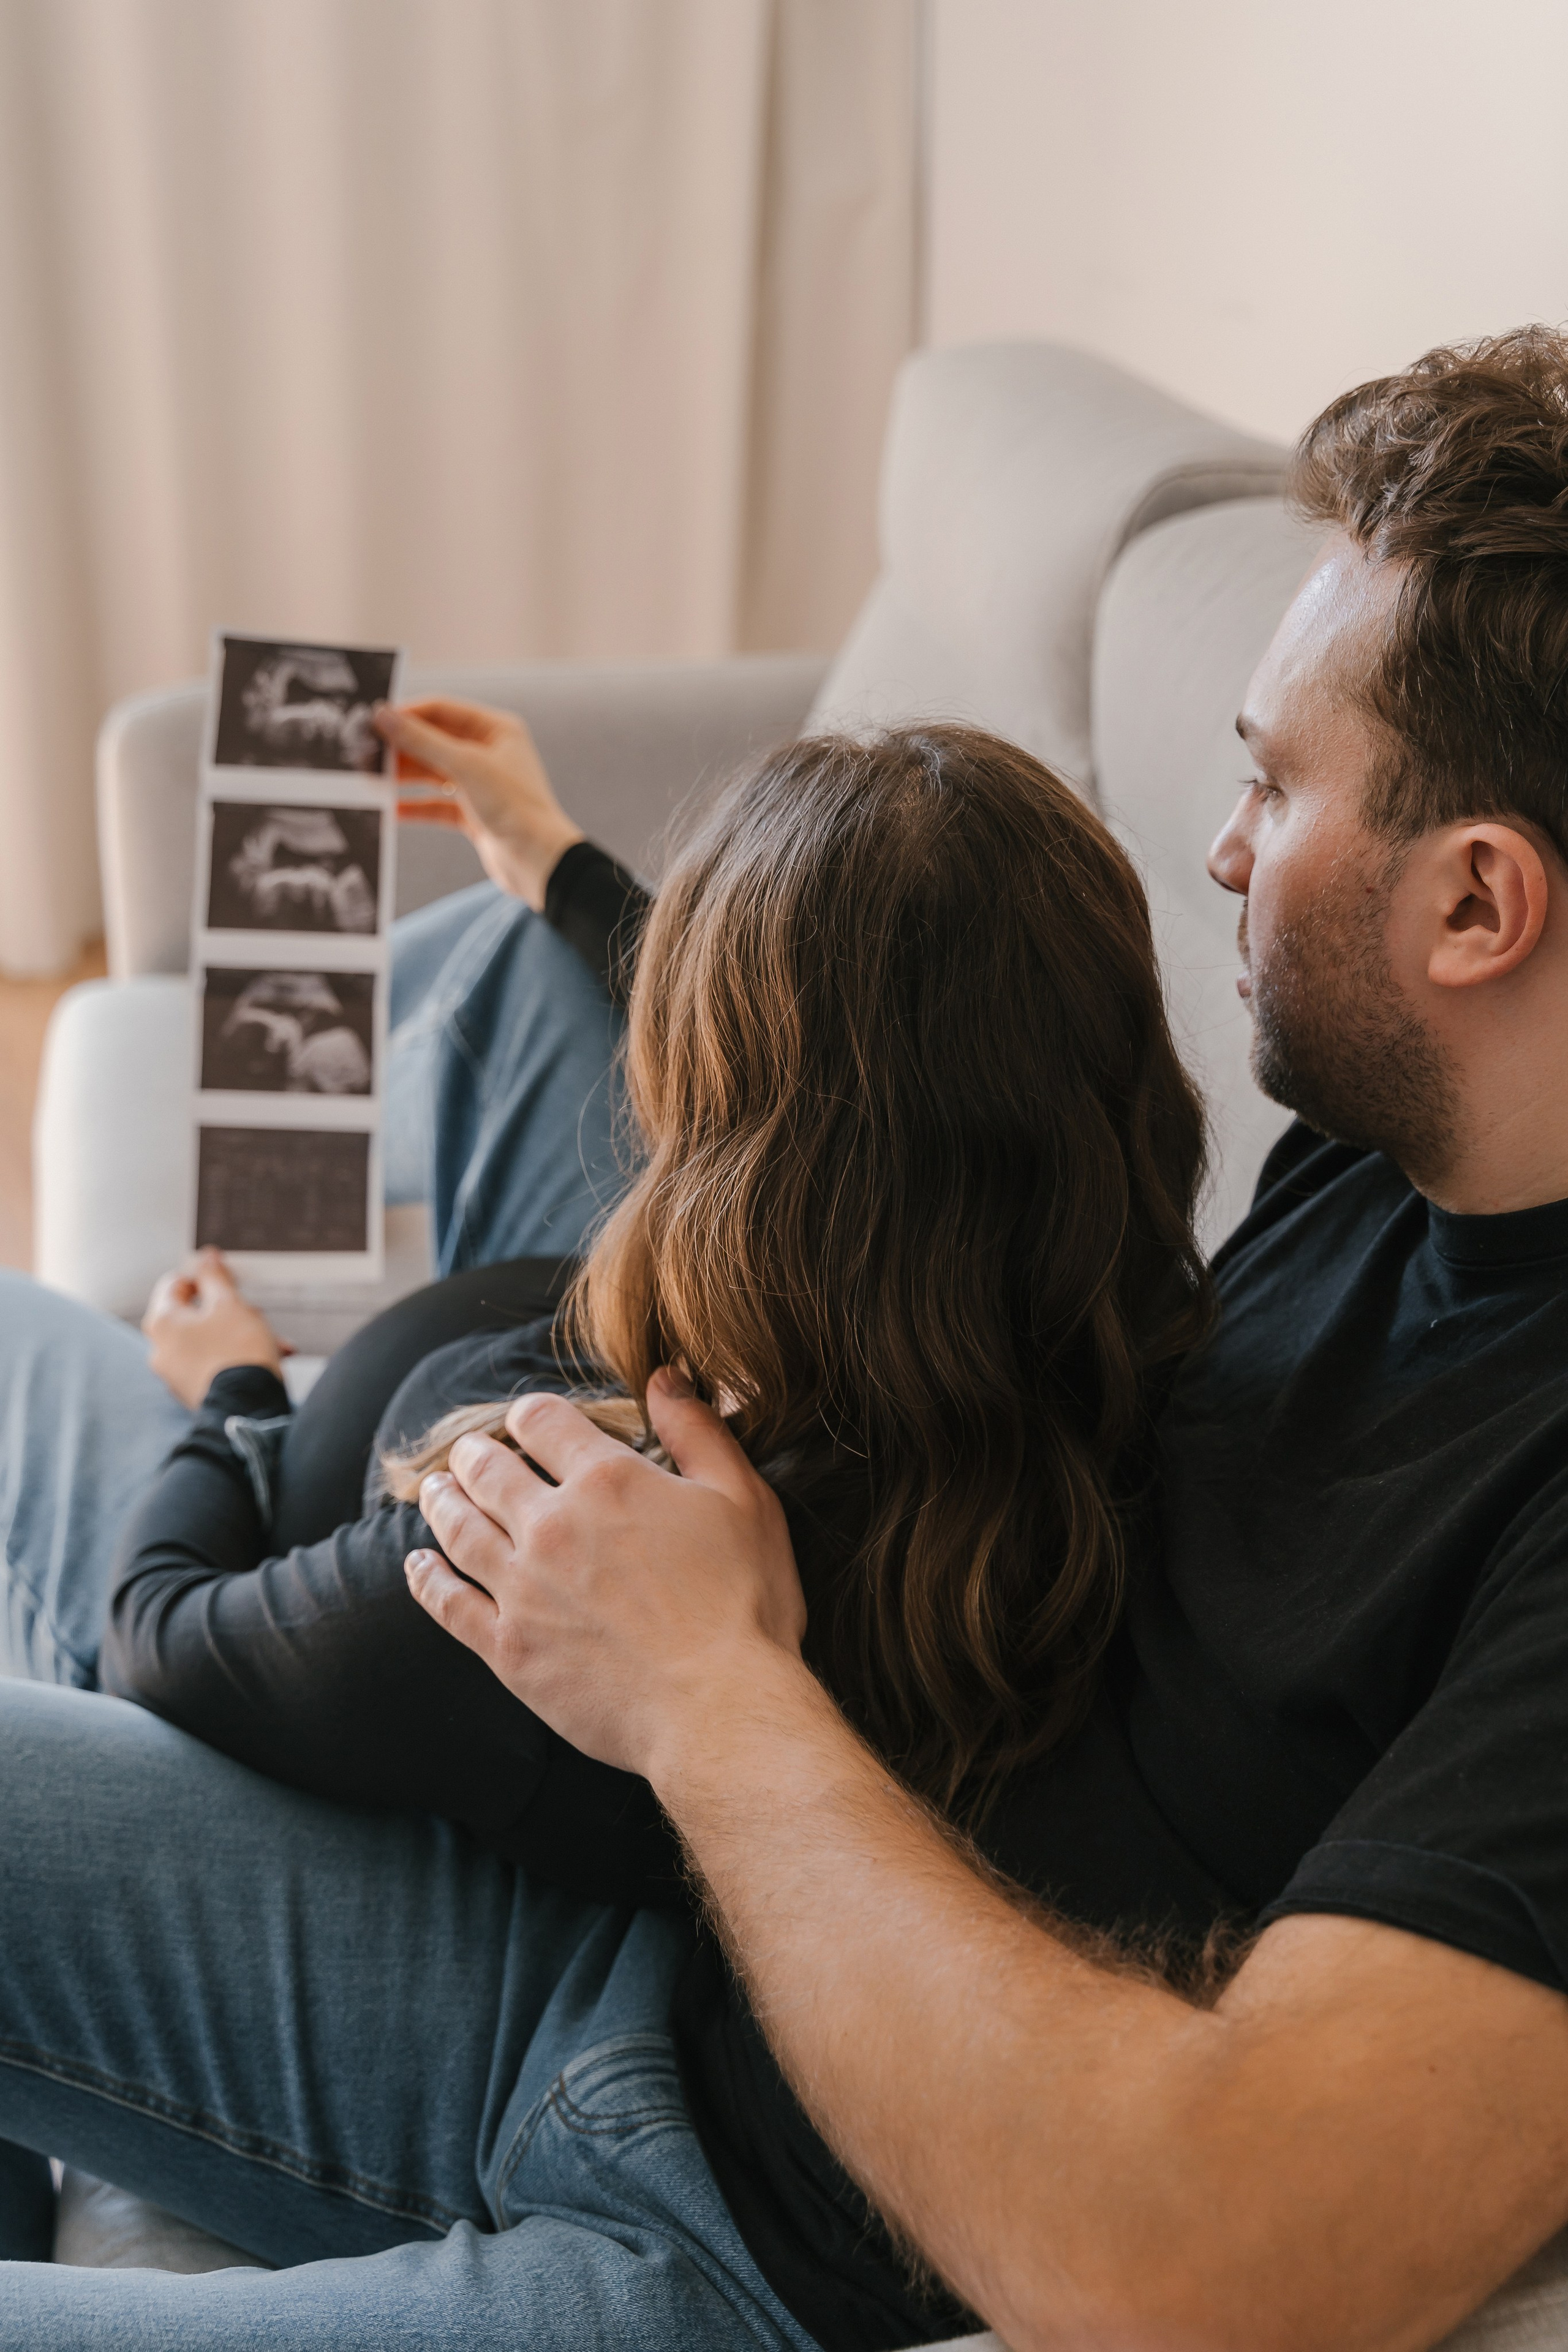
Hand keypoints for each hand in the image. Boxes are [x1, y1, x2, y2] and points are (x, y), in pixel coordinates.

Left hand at [142, 1248, 290, 1408]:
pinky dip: (236, 1356)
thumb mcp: (229, 1303)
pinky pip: (213, 1362)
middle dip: (230, 1309)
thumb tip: (205, 1256)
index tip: (228, 1277)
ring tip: (273, 1340)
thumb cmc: (236, 1352)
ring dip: (239, 1333)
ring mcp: (175, 1374)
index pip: (175, 1284)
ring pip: (209, 1339)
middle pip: (194, 1314)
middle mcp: (161, 1349)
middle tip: (255, 1313)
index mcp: (162, 1322)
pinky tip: (268, 1358)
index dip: (203, 1275)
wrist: (247, 1408)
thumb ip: (214, 1277)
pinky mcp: (193, 1391)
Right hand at [373, 697, 583, 909]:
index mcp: (496, 730)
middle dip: (401, 748)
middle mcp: (489, 754)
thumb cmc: (514, 807)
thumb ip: (421, 741)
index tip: (373, 721)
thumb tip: (383, 716)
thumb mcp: (464, 766)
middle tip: (365, 753)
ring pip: (433, 774)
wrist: (539, 862)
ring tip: (372, 780)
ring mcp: (482, 785)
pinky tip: (392, 811)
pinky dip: (416, 807)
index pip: (442, 710)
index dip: (408, 714)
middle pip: (434, 742)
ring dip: (404, 777)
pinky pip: (438, 806)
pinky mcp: (475, 815)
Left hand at [404, 1371, 807, 1780]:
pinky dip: (425, 1578)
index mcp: (607, 1480)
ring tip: (434, 1490)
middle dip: (474, 1454)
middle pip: (489, 1471)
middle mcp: (552, 1525)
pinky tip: (417, 1564)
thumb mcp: (744, 1500)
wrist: (719, 1710)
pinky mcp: (509, 1648)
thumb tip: (665, 1376)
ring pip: (460, 1529)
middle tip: (466, 1453)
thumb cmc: (743, 1606)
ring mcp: (522, 1589)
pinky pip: (448, 1603)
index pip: (542, 1422)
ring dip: (441, 1502)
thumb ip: (698, 1431)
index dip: (530, 1415)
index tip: (526, 1422)